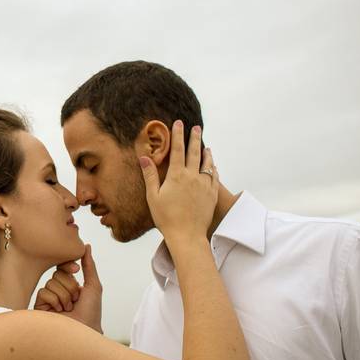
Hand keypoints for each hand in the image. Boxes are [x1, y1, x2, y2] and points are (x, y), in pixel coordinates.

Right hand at [33, 244, 102, 332]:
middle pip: (58, 274)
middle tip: (75, 301)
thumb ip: (89, 265)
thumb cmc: (91, 313)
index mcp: (69, 286)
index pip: (63, 268)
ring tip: (68, 309)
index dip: (68, 267)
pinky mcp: (39, 307)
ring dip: (64, 296)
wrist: (83, 334)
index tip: (76, 270)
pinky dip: (54, 300)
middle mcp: (58, 292)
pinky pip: (43, 292)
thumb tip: (86, 246)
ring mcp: (48, 300)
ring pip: (51, 282)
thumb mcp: (94, 286)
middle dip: (70, 287)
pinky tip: (58, 311)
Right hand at [139, 120, 218, 246]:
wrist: (187, 235)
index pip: (177, 150)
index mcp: (177, 176)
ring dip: (207, 153)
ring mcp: (204, 185)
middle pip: (195, 152)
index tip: (178, 123)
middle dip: (195, 138)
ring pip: (207, 164)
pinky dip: (213, 169)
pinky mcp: (212, 195)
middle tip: (196, 127)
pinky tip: (212, 167)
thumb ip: (150, 175)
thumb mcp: (153, 196)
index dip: (177, 135)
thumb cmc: (166, 217)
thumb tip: (144, 158)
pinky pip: (214, 177)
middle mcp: (192, 177)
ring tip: (207, 146)